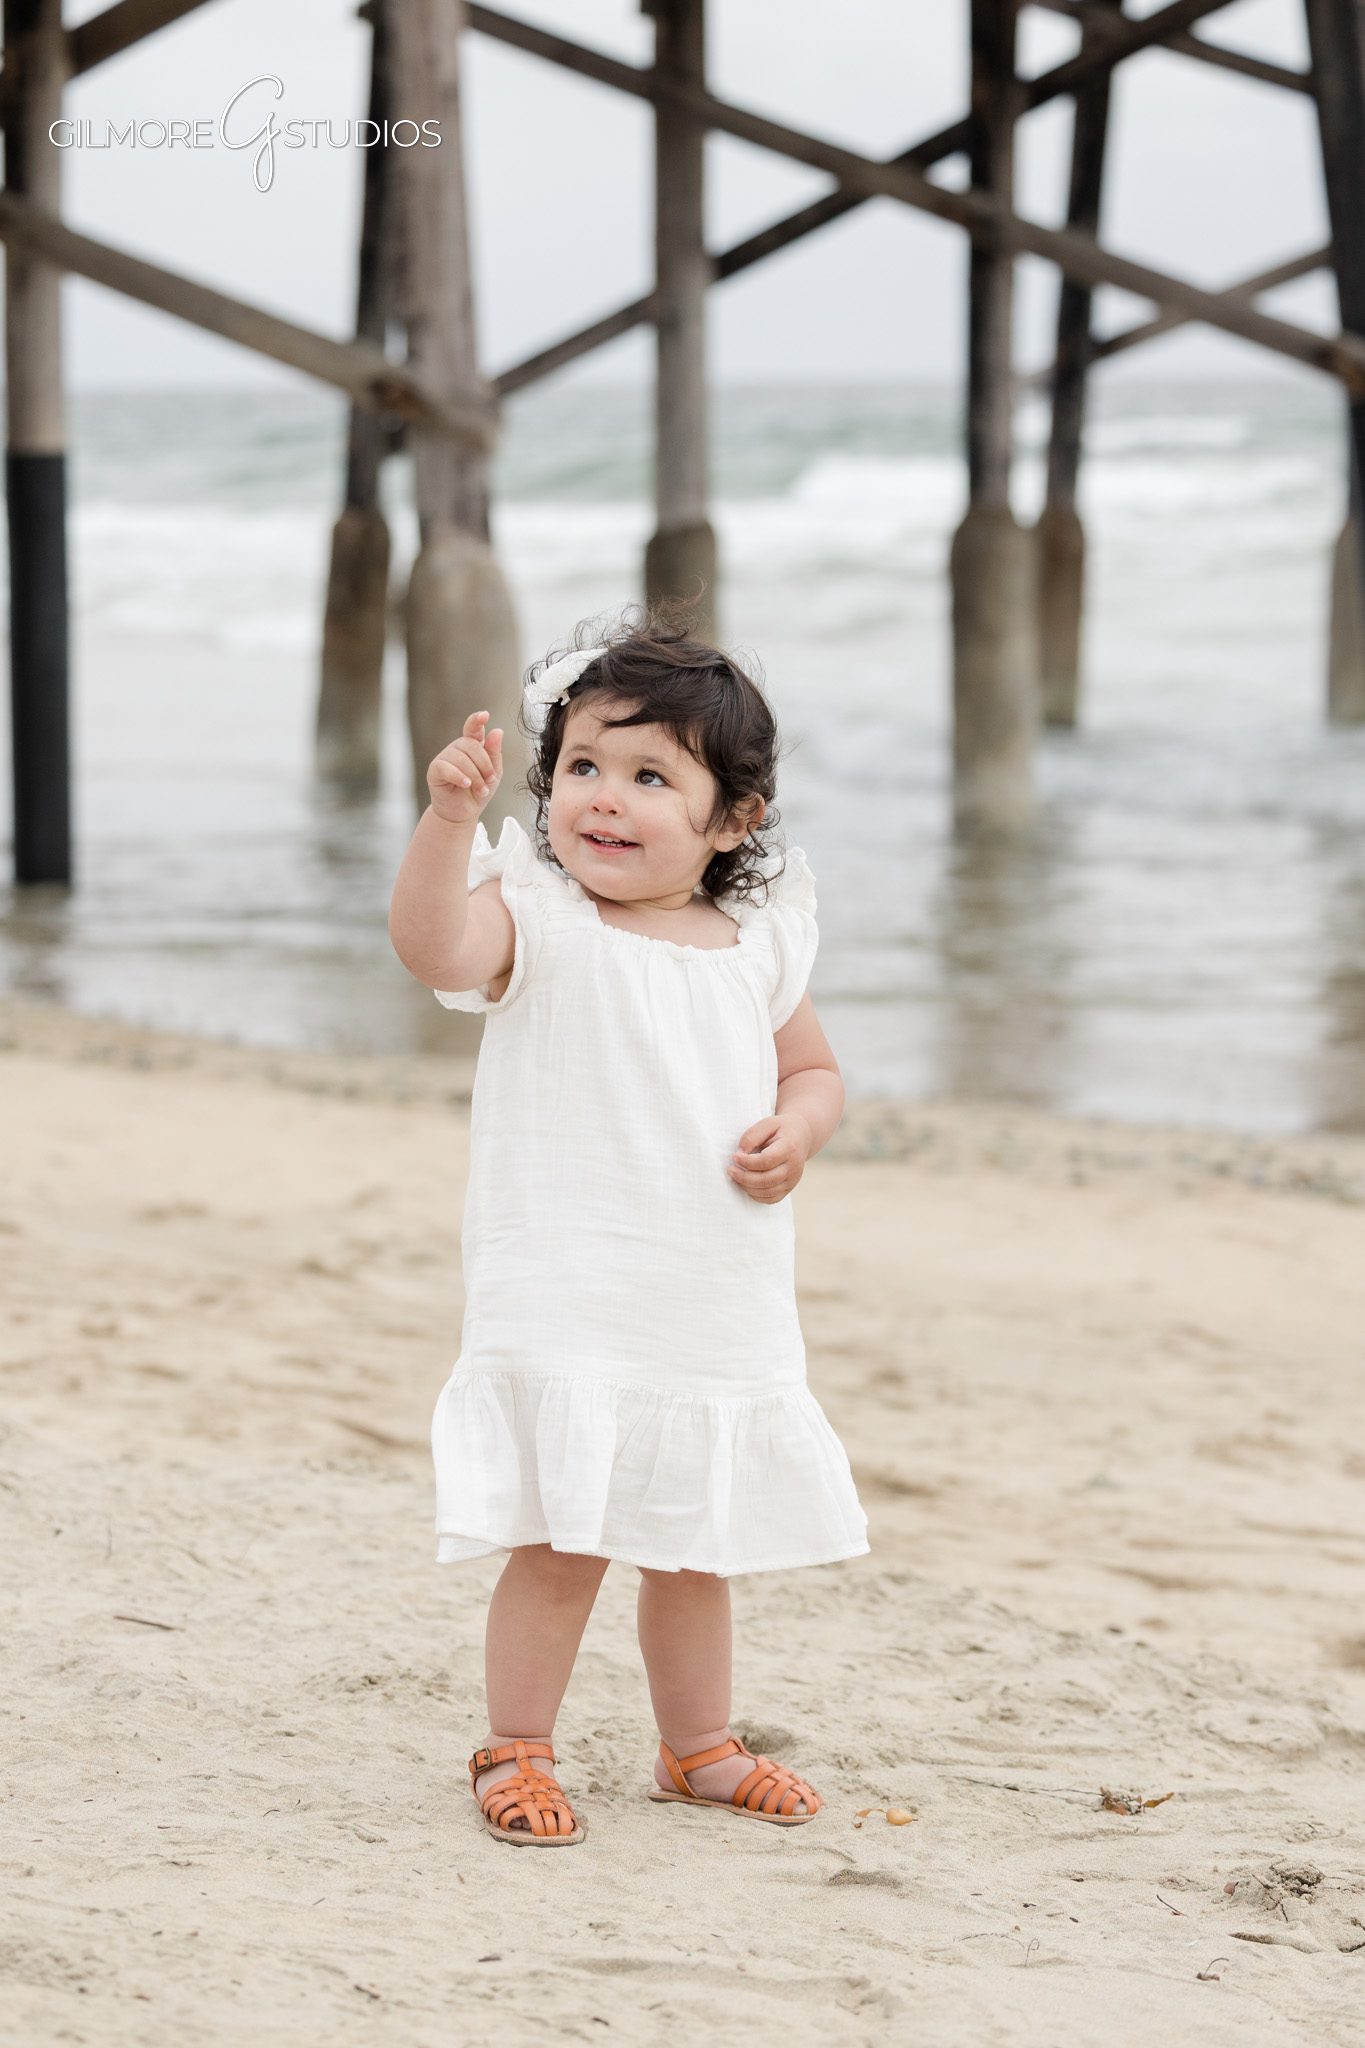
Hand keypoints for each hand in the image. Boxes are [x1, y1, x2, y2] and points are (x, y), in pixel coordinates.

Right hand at [427, 711, 503, 825]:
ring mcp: (444, 757)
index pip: (473, 728)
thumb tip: (496, 730)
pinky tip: (465, 785)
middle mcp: (456, 748)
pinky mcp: (434, 770)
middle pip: (471, 745)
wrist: (463, 813)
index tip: (484, 715)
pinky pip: (446, 767)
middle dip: (484, 764)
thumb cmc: (478, 792)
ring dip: (475, 776)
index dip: (477, 720)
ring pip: (461, 758)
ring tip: (481, 790)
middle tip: (490, 781)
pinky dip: (459, 776)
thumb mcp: (493, 773)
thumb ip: (495, 753)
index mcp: (471, 746)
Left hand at [728, 1112, 813, 1203]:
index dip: (748, 1162)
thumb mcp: (767, 1123)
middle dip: (744, 1177)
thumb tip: (740, 1153)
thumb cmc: (781, 1129)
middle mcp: (794, 1167)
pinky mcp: (789, 1188)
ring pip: (768, 1192)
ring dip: (747, 1187)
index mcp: (789, 1148)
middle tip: (730, 1170)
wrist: (801, 1136)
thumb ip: (752, 1136)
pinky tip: (747, 1185)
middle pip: (767, 1179)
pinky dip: (756, 1195)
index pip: (767, 1161)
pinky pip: (771, 1199)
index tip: (734, 1157)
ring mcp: (793, 1180)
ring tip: (736, 1176)